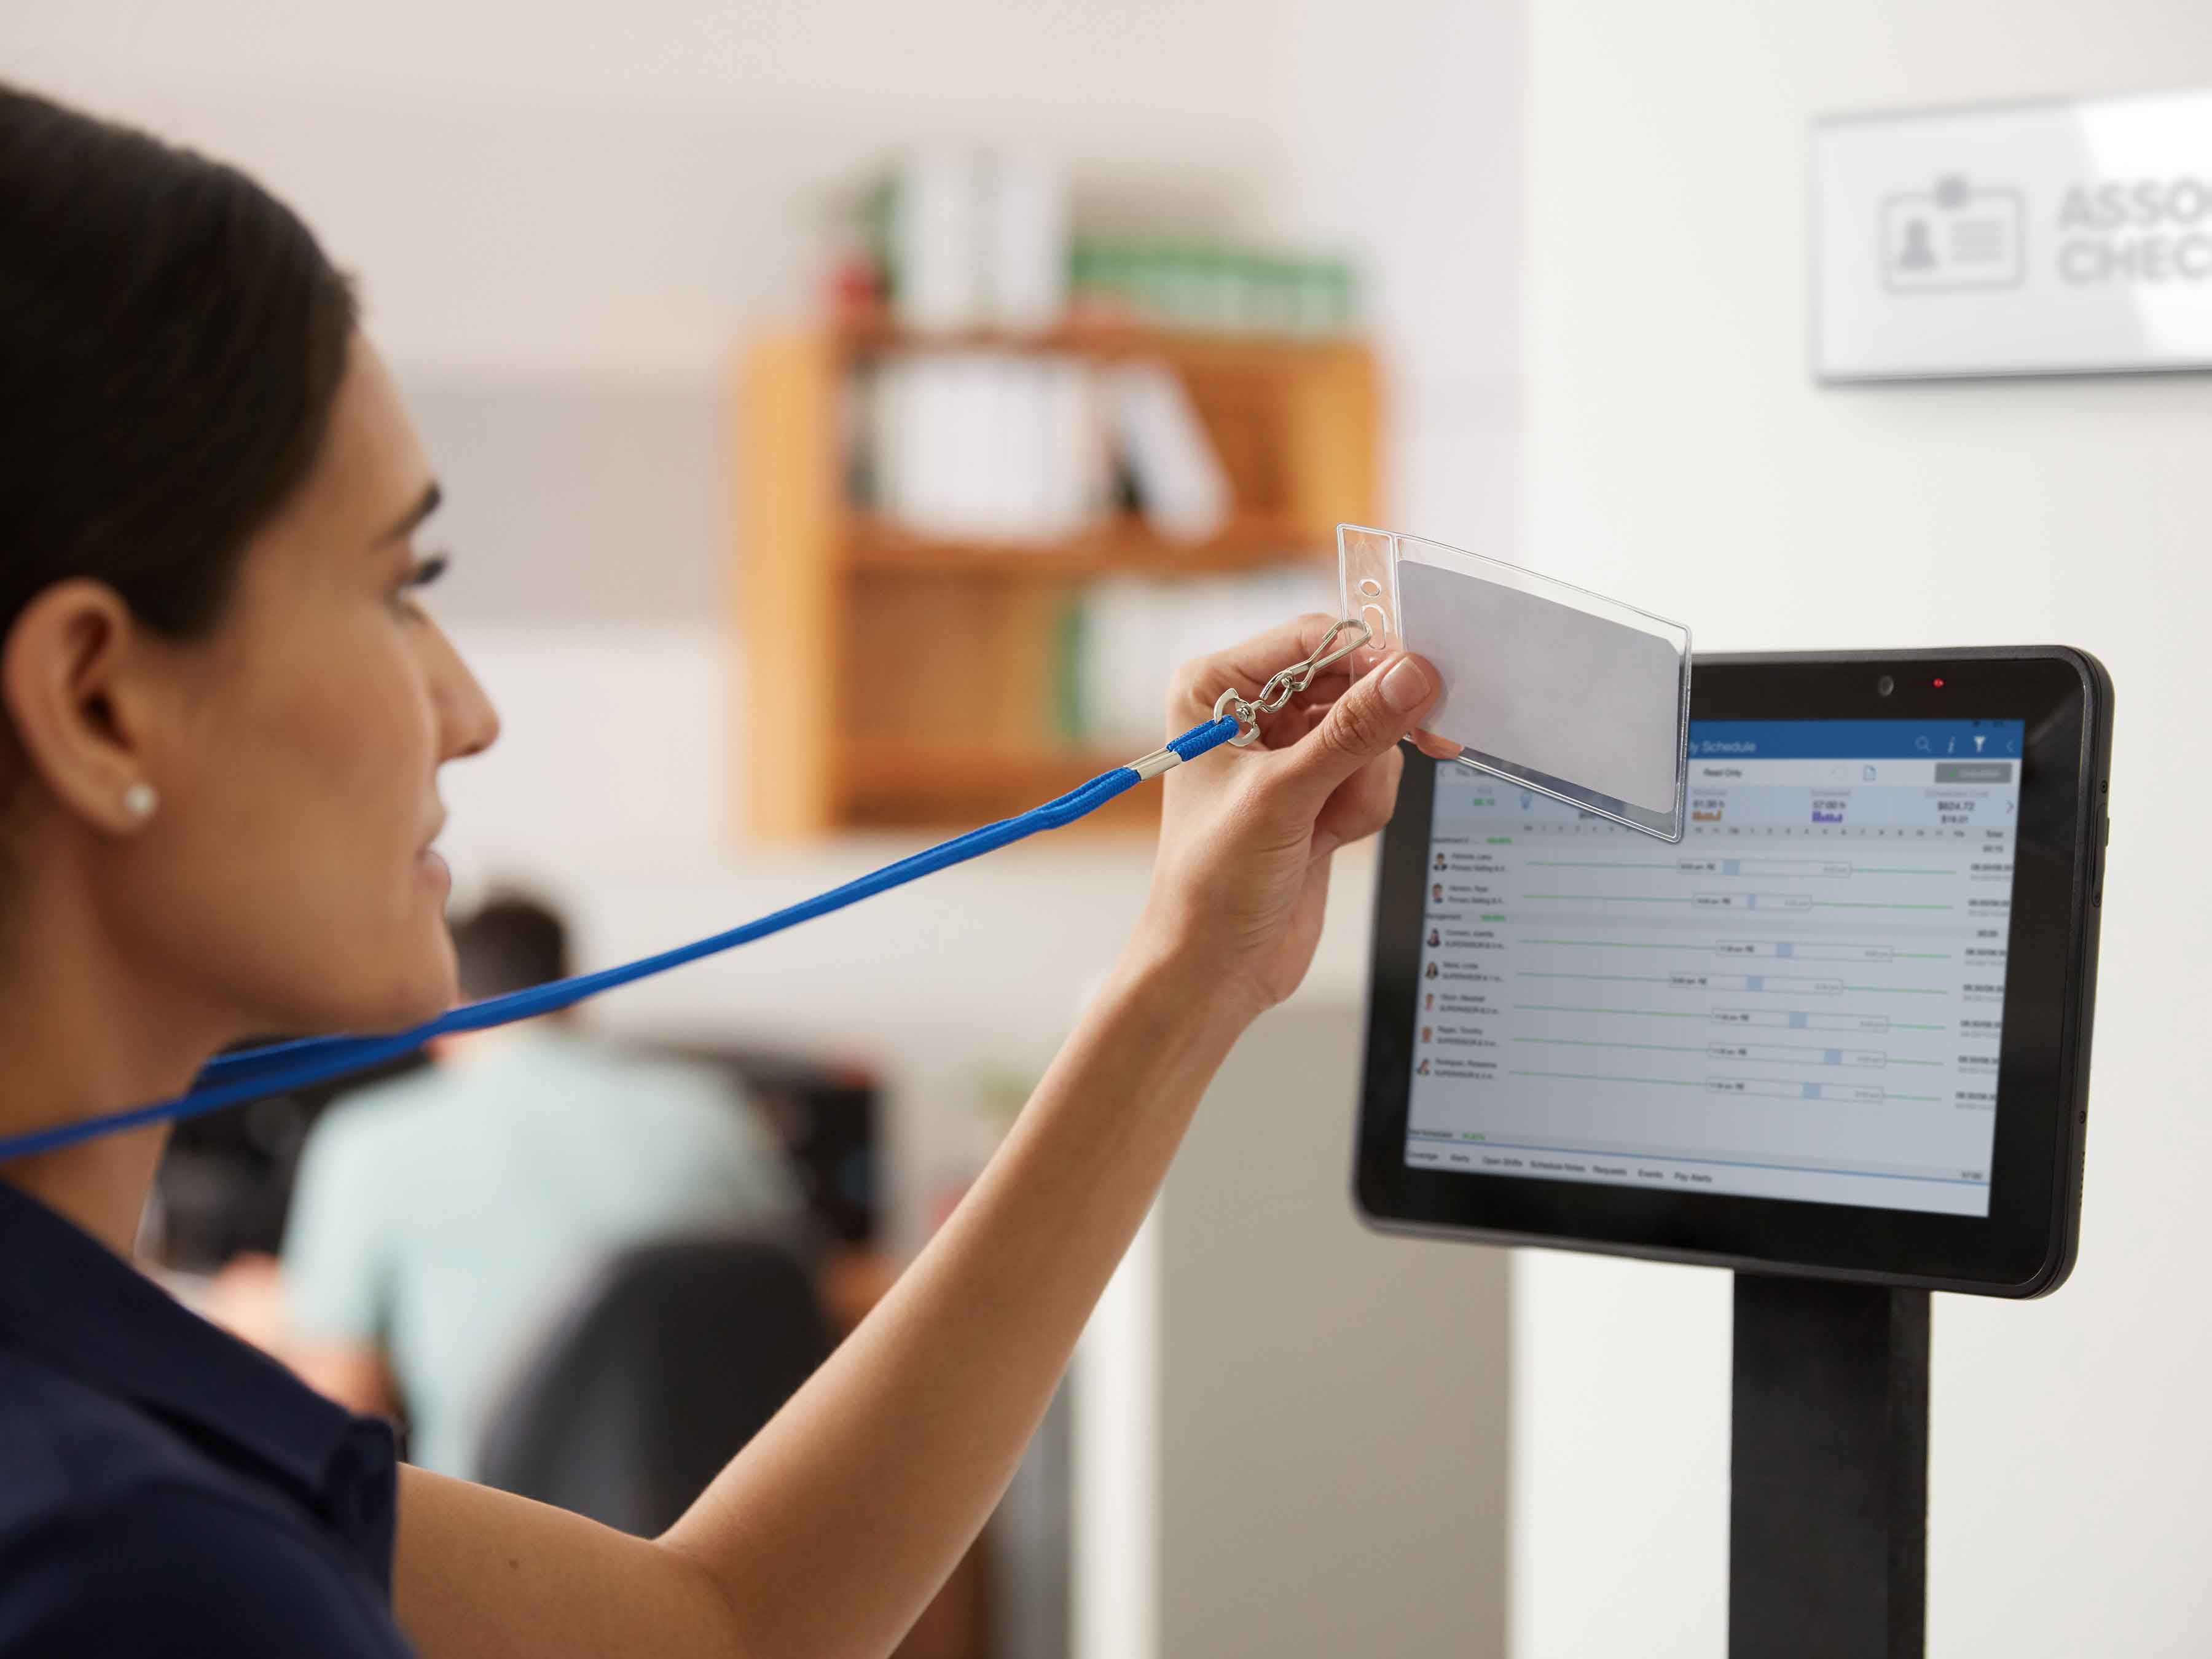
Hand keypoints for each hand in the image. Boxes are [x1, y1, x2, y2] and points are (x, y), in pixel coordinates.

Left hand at [1127, 613, 1444, 1021]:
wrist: (1215, 967)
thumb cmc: (1211, 884)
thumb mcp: (1284, 798)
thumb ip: (1353, 734)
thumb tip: (1411, 676)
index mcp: (1217, 690)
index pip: (1310, 639)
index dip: (1368, 657)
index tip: (1419, 679)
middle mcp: (1251, 712)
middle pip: (1352, 682)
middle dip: (1371, 734)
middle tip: (1408, 751)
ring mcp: (1289, 752)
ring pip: (1372, 732)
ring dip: (1363, 783)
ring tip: (1325, 826)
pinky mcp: (1319, 790)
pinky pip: (1374, 774)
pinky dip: (1364, 808)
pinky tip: (1329, 841)